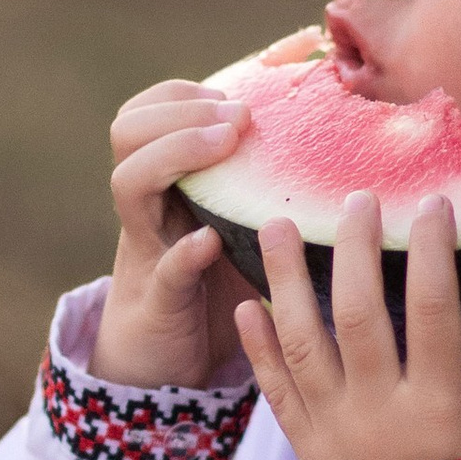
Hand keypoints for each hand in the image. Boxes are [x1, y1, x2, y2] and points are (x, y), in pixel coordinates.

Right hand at [88, 81, 262, 389]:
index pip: (147, 112)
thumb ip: (262, 184)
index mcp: (166, 185)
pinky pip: (163, 270)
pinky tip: (210, 240)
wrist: (169, 368)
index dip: (181, 91)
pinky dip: (184, 252)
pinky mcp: (160, 300)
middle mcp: (149, 209)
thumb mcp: (239, 226)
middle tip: (237, 116)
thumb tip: (333, 124)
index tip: (235, 92)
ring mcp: (147, 251)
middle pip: (126, 132)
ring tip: (224, 145)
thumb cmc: (217, 287)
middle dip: (181, 111)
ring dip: (176, 153)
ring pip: (129, 184)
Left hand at [235, 191, 460, 459]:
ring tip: (275, 227)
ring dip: (286, 281)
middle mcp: (380, 413)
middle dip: (356, 251)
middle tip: (354, 199)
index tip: (432, 203)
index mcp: (439, 405)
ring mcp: (335, 431)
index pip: (436, 311)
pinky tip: (247, 304)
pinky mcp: (305, 449)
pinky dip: (258, 348)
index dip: (433, 253)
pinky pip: (274, 392)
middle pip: (360, 316)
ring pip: (302, 344)